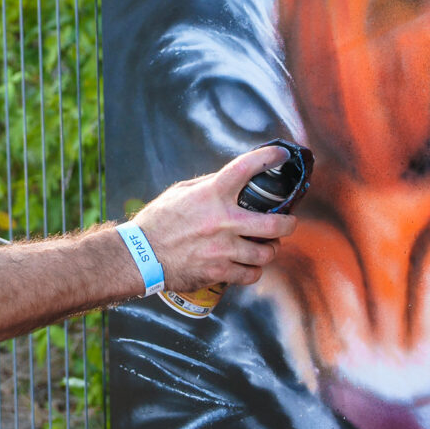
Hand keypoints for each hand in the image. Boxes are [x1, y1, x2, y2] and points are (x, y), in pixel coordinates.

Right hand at [129, 146, 298, 295]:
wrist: (141, 256)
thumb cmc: (159, 222)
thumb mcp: (180, 193)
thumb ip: (208, 185)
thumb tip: (234, 179)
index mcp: (212, 195)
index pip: (246, 167)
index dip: (269, 157)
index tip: (281, 154)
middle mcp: (222, 221)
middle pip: (274, 224)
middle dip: (288, 223)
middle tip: (288, 222)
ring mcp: (222, 249)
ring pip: (266, 254)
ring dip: (270, 250)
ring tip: (266, 247)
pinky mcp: (218, 271)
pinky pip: (250, 275)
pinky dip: (253, 271)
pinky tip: (249, 266)